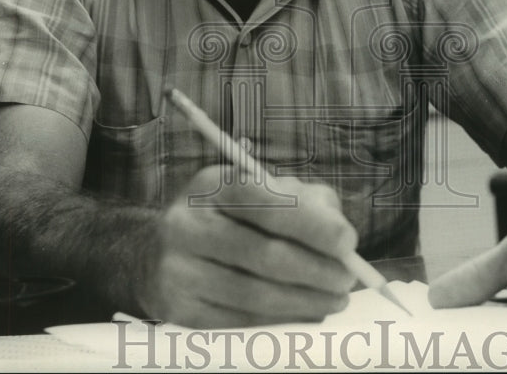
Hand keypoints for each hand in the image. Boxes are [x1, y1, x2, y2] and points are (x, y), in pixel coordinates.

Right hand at [137, 166, 357, 326]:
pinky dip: (281, 319)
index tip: (348, 242)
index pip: (263, 200)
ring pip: (255, 294)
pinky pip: (240, 321)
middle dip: (316, 270)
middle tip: (347, 279)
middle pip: (263, 253)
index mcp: (209, 185)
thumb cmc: (229, 218)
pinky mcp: (177, 309)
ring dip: (305, 301)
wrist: (157, 253)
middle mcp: (186, 224)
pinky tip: (304, 313)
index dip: (310, 223)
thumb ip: (304, 199)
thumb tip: (339, 231)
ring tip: (334, 300)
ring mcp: (177, 269)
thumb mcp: (258, 193)